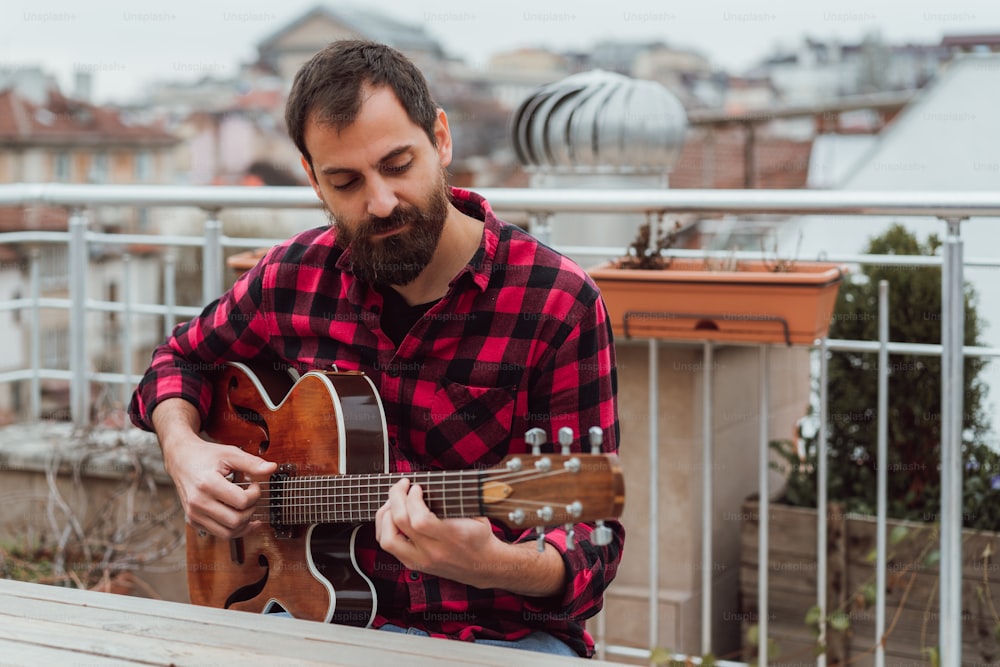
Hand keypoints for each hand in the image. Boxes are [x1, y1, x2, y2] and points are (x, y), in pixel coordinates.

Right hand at [152, 398, 276, 538]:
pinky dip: (234, 529)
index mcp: (207, 484)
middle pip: (235, 521)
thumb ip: (252, 463)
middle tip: (252, 497)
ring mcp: (194, 514)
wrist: (181, 460)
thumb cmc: (206, 456)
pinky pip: (219, 534)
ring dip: (244, 524)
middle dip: (251, 510)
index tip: (255, 485)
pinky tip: (242, 518)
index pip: (241, 501)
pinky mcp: (193, 521)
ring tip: (248, 509)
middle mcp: (198, 502)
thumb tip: (272, 468)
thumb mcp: (230, 454)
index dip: (255, 494)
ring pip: (228, 533)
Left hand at [375, 478, 499, 585]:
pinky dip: (385, 528)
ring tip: (392, 502)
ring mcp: (421, 560)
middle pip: (400, 524)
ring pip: (387, 540)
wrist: (483, 566)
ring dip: (385, 516)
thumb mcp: (476, 514)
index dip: (412, 499)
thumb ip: (455, 500)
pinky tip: (392, 517)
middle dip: (396, 498)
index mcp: (451, 537)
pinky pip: (389, 546)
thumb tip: (431, 481)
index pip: (420, 520)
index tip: (416, 487)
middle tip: (402, 486)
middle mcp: (433, 552)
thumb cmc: (480, 537)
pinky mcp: (414, 564)